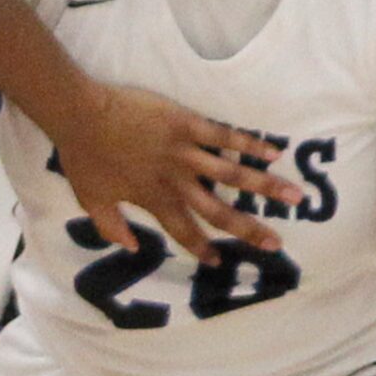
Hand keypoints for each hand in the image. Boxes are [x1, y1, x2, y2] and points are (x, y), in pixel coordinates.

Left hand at [62, 84, 301, 264]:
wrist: (80, 115)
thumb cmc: (83, 157)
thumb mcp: (90, 200)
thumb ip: (111, 227)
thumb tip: (132, 248)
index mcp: (154, 200)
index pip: (184, 231)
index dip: (201, 248)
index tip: (219, 261)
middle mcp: (175, 181)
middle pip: (219, 211)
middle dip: (249, 229)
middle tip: (275, 244)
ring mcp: (184, 152)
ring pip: (232, 174)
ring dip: (265, 187)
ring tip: (295, 197)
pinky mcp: (187, 124)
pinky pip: (224, 135)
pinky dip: (249, 144)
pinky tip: (274, 153)